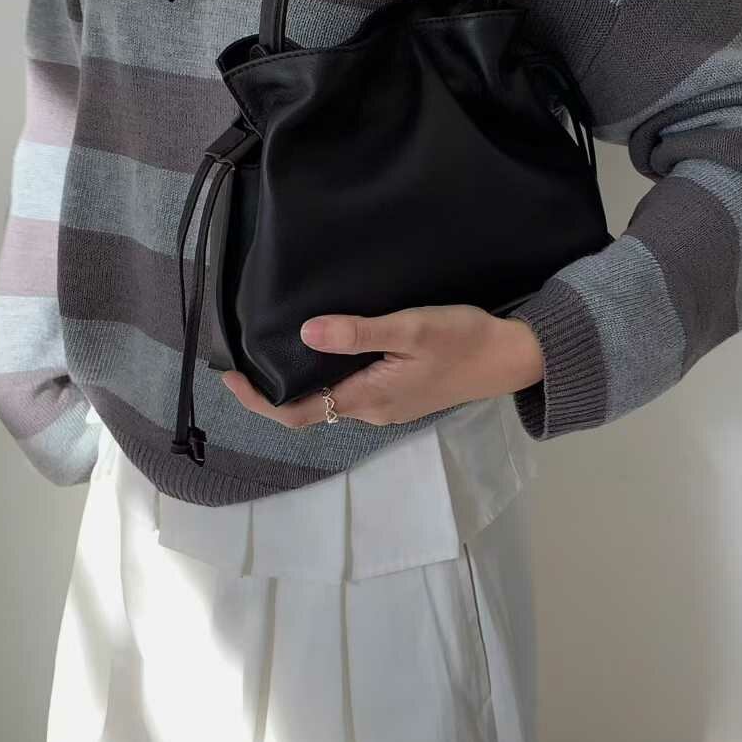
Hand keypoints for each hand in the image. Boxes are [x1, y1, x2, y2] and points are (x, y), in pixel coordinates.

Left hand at [220, 304, 543, 427]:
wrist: (512, 357)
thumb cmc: (464, 340)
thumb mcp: (412, 328)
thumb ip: (359, 332)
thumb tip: (305, 332)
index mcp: (369, 399)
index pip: (298, 413)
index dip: (258, 400)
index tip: (229, 375)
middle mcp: (372, 411)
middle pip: (308, 410)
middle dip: (271, 391)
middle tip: (243, 357)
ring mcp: (387, 405)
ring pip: (329, 400)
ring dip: (298, 383)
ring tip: (274, 349)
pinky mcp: (400, 394)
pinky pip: (349, 390)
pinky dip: (324, 376)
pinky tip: (322, 347)